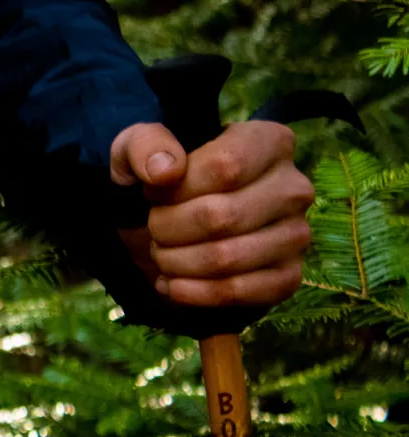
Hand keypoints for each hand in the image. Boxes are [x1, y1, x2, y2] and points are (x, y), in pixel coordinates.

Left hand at [110, 120, 314, 306]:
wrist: (177, 227)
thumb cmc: (163, 181)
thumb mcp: (140, 148)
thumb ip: (144, 146)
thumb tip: (164, 171)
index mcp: (270, 142)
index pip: (225, 167)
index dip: (176, 190)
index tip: (153, 195)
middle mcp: (293, 187)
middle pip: (221, 217)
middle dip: (169, 231)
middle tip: (154, 231)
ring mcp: (295, 235)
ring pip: (225, 259)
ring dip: (176, 264)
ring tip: (162, 256)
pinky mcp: (287, 277)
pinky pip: (237, 292)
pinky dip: (192, 294)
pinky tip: (172, 284)